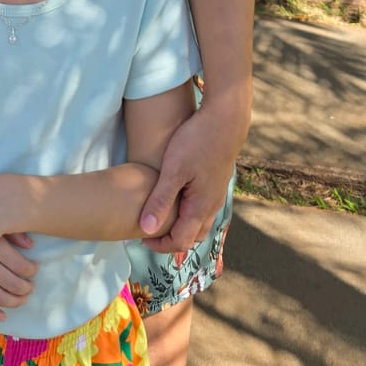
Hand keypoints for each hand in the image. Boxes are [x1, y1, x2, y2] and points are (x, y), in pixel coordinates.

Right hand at [0, 234, 36, 323]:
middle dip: (26, 288)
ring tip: (21, 299)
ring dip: (14, 301)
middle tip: (30, 287)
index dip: (31, 270)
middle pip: (14, 283)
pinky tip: (1, 316)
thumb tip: (31, 246)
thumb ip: (11, 232)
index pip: (22, 266)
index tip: (34, 270)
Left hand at [138, 95, 248, 252]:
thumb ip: (160, 200)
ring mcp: (216, 194)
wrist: (226, 120)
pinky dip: (189, 212)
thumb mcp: (173, 169)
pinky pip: (203, 208)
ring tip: (161, 214)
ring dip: (181, 226)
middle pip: (192, 236)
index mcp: (200, 208)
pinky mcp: (216, 182)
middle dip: (171, 239)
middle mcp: (211, 206)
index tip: (140, 235)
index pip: (181, 242)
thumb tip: (146, 229)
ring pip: (199, 222)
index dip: (159, 245)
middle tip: (150, 229)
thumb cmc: (197, 141)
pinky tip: (177, 197)